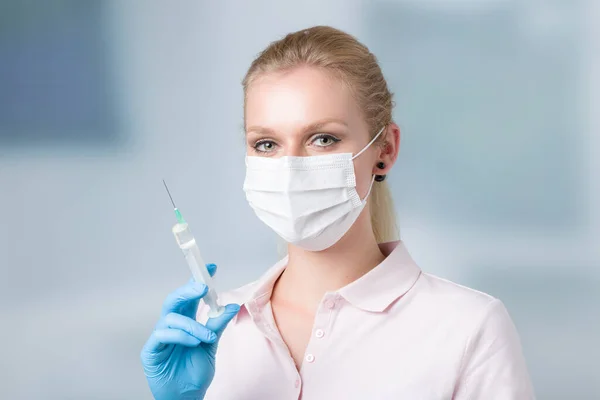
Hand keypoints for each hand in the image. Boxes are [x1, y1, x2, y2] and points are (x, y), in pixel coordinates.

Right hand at [141, 264, 239, 399]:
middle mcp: (171, 325)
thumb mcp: (211, 345)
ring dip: (192, 325)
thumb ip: (217, 325)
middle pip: (174, 299)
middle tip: (203, 286)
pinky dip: (181, 336)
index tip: (210, 267)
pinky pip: (163, 334)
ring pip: (171, 317)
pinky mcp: (151, 350)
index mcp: (185, 320)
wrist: (186, 396)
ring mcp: (159, 337)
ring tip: (207, 337)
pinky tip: (194, 343)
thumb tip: (232, 306)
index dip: (197, 280)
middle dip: (188, 289)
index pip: (190, 295)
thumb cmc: (195, 371)